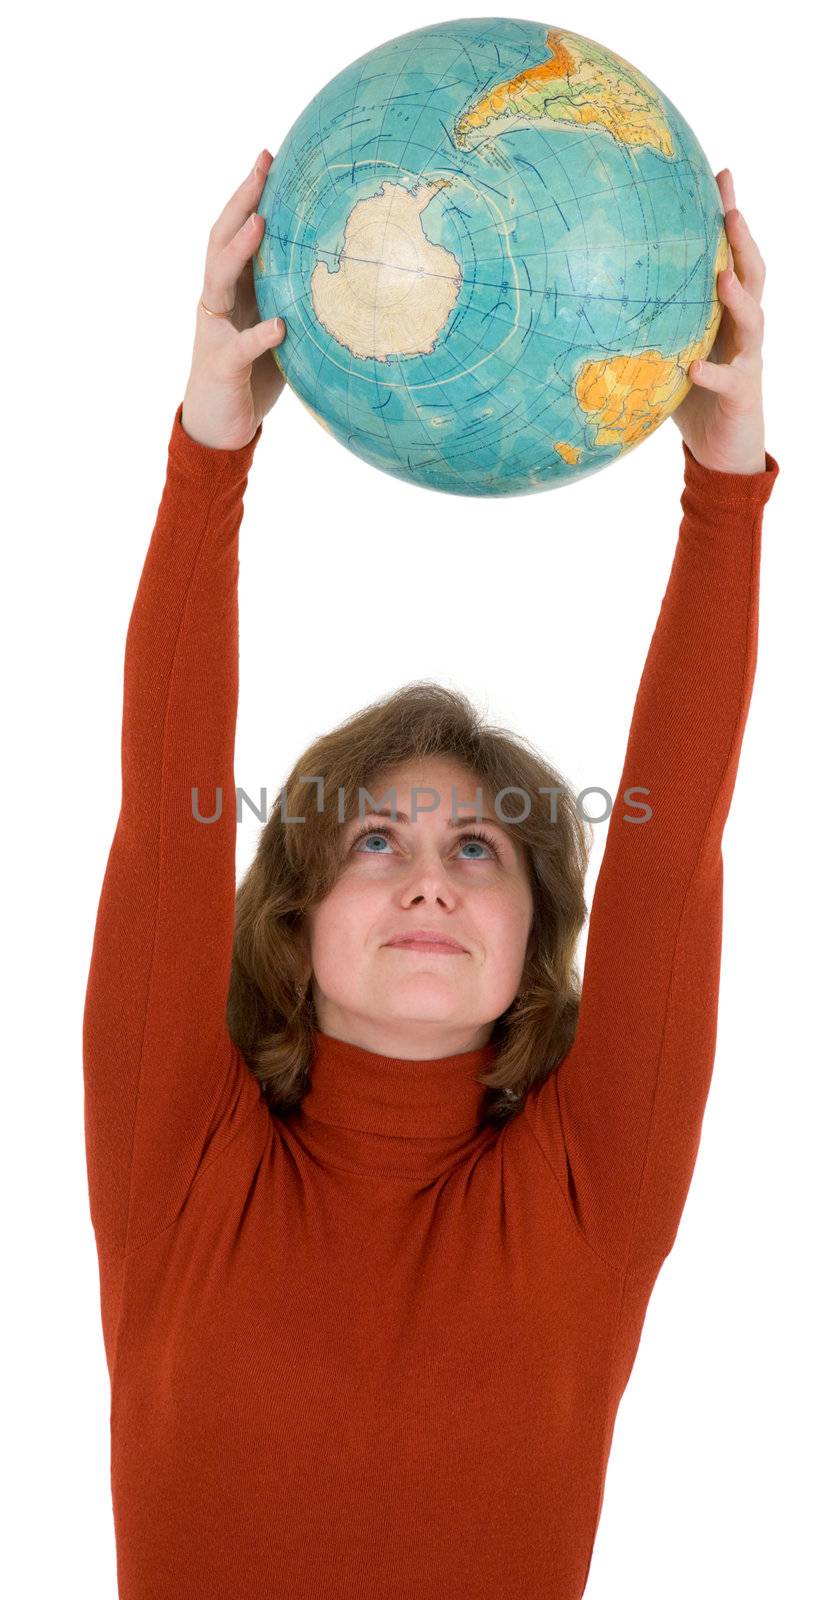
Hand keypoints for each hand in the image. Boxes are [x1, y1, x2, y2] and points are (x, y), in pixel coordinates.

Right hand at [181, 149, 286, 449]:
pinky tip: (279, 325)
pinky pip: (241, 346)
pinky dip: (259, 334)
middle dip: (241, 201)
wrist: (218, 430)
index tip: (270, 156)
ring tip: (262, 224)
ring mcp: (214, 330)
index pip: (237, 231)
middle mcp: (217, 301)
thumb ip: (293, 304)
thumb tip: (346, 279)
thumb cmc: (252, 378)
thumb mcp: (276, 333)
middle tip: (261, 167)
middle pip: (220, 239)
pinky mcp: (220, 364)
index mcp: (232, 289)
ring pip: (218, 279)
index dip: (251, 194)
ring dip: (239, 250)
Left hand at [672, 169, 766, 474]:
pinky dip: (710, 374)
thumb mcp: (670, 351)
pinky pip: (727, 381)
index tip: (720, 175)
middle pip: (753, 273)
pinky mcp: (742, 395)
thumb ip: (651, 323)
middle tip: (730, 207)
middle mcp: (742, 330)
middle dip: (743, 240)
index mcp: (726, 313)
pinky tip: (690, 369)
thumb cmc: (692, 398)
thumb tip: (594, 294)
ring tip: (722, 277)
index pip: (732, 255)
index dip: (729, 216)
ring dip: (739, 297)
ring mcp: (746, 360)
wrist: (722, 451)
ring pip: (753, 320)